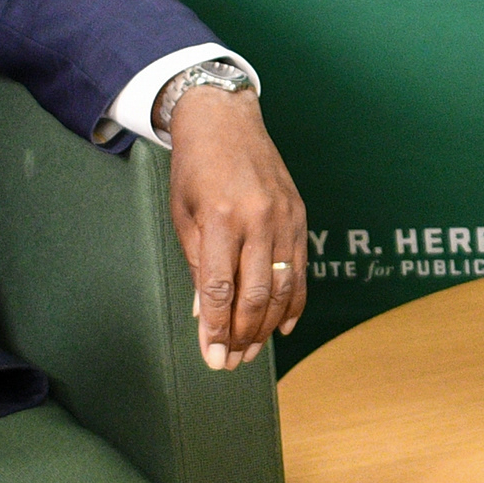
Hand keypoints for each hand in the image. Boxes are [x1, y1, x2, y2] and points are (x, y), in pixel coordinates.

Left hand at [163, 86, 307, 369]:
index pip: (219, 288)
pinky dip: (293, 303)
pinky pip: (299, 270)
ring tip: (252, 350)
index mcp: (221, 218)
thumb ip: (197, 265)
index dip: (216, 329)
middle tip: (231, 362)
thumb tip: (204, 315)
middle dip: (242, 335)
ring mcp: (284, 218)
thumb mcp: (184, 214)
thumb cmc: (196, 168)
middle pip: (254, 295)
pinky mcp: (299, 217)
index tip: (212, 357)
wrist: (226, 120)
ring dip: (266, 326)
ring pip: (281, 288)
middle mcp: (258, 219)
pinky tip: (281, 326)